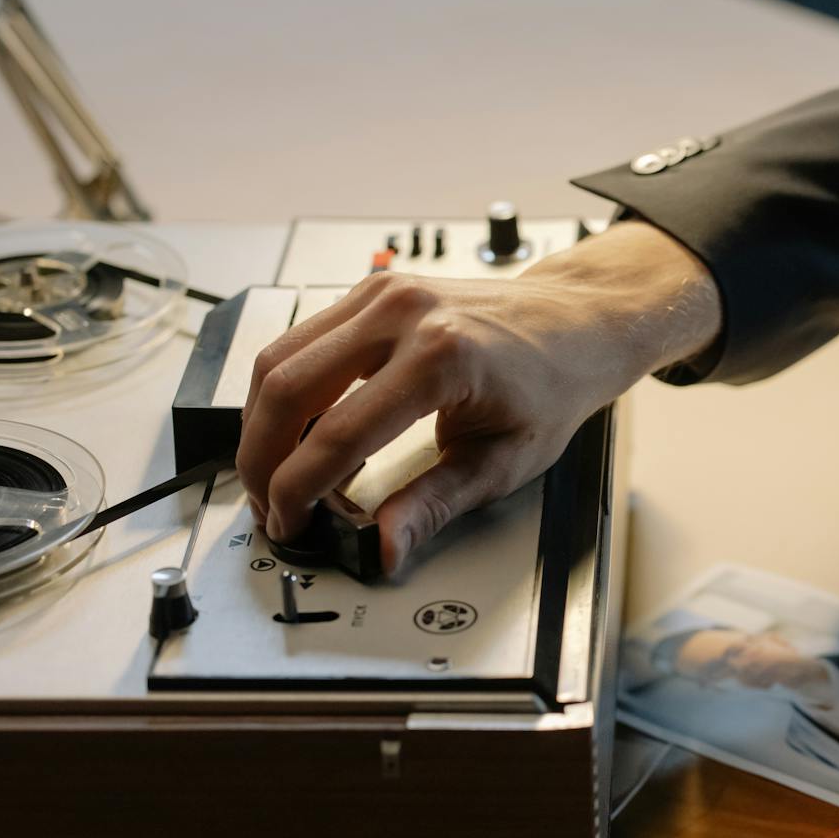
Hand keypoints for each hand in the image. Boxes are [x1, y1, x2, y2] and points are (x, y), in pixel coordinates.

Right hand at [236, 221, 718, 574]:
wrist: (577, 323)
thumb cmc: (554, 383)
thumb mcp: (503, 461)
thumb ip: (434, 506)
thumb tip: (384, 547)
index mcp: (443, 356)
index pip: (339, 433)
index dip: (299, 490)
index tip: (290, 524)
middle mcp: (405, 313)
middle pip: (287, 387)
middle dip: (262, 457)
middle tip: (269, 505)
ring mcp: (384, 293)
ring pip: (280, 356)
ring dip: (263, 422)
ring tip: (278, 474)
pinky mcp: (374, 290)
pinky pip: (303, 339)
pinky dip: (288, 390)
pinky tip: (304, 432)